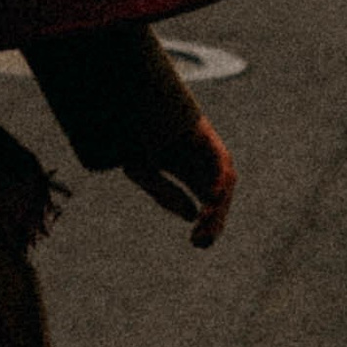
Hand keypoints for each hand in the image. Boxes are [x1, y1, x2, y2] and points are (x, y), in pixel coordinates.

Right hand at [125, 112, 236, 249]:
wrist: (122, 103)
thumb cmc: (129, 134)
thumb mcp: (143, 172)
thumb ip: (166, 194)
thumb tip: (193, 216)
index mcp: (188, 169)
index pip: (209, 202)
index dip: (209, 225)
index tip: (197, 243)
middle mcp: (201, 159)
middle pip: (218, 195)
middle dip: (214, 220)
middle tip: (200, 242)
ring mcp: (205, 146)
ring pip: (224, 182)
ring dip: (217, 205)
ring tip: (204, 226)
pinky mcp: (206, 134)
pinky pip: (220, 161)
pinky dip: (218, 180)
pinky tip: (211, 197)